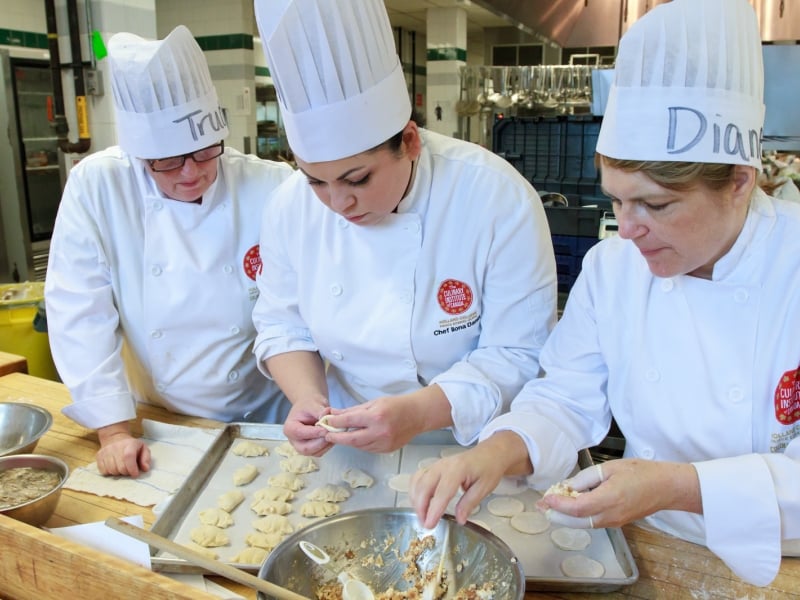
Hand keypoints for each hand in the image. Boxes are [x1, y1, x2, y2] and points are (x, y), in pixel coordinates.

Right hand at [96, 424, 150, 477]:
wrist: (115, 438)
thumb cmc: (132, 446)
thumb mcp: (143, 449)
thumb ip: (146, 459)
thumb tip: (145, 468)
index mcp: (129, 444)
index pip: (128, 457)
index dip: (132, 468)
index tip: (135, 474)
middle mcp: (116, 446)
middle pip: (120, 467)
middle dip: (126, 472)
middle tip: (129, 470)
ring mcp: (106, 451)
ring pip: (112, 470)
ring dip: (118, 473)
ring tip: (121, 467)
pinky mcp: (99, 456)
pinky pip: (103, 471)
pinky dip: (109, 472)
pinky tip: (113, 467)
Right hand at [283, 399, 332, 456]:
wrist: (311, 408)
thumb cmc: (309, 405)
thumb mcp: (313, 404)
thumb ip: (319, 412)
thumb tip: (326, 419)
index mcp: (289, 428)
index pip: (299, 433)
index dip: (314, 433)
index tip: (326, 429)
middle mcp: (293, 440)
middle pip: (305, 448)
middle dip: (320, 442)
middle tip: (332, 433)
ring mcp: (302, 447)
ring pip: (314, 452)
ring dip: (326, 445)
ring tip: (334, 433)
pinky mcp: (311, 450)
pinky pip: (320, 452)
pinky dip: (328, 446)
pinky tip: (333, 436)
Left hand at [320, 395, 422, 452]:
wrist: (417, 415)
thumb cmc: (395, 405)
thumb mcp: (373, 403)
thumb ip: (352, 410)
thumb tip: (333, 414)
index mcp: (376, 416)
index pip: (349, 421)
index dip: (335, 423)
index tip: (326, 423)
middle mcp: (380, 432)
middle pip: (351, 439)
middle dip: (337, 438)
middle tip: (327, 436)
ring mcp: (384, 443)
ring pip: (359, 446)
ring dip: (348, 441)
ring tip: (341, 436)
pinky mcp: (387, 450)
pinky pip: (368, 449)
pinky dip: (360, 444)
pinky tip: (358, 438)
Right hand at [409, 431, 531, 528]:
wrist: (489, 453)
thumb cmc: (488, 469)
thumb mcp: (484, 488)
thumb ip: (469, 503)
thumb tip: (459, 520)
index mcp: (458, 469)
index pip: (442, 492)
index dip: (434, 510)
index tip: (429, 525)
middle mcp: (443, 465)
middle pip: (424, 486)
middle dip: (421, 507)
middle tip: (425, 524)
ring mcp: (436, 464)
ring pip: (417, 481)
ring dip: (416, 500)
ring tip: (422, 516)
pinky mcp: (433, 467)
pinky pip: (418, 477)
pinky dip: (415, 491)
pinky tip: (419, 502)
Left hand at [537, 458, 701, 528]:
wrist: (665, 487)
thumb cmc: (641, 473)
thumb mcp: (610, 468)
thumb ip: (587, 478)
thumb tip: (568, 485)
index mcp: (608, 499)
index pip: (576, 508)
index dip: (558, 504)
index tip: (545, 498)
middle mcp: (610, 516)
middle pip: (575, 522)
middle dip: (555, 514)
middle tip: (541, 505)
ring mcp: (613, 522)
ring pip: (582, 524)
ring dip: (565, 516)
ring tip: (551, 505)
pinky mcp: (616, 522)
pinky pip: (592, 522)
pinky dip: (577, 517)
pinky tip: (571, 505)